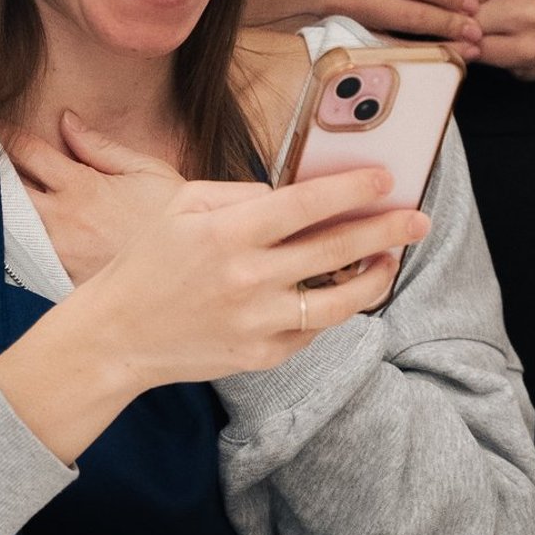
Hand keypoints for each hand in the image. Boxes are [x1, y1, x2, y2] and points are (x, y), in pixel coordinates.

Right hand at [0, 168, 428, 460]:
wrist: (116, 335)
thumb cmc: (149, 261)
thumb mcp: (182, 207)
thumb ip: (239, 193)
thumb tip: (295, 192)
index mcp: (226, 233)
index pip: (306, 204)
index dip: (352, 190)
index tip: (385, 179)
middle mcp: (247, 278)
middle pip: (336, 249)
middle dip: (386, 230)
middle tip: (418, 217)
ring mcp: (258, 322)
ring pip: (340, 300)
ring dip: (375, 277)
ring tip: (392, 259)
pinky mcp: (262, 355)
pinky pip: (314, 328)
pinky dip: (333, 308)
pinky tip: (343, 289)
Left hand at [4, 112, 183, 285]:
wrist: (186, 274)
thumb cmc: (171, 219)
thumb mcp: (146, 170)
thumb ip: (100, 147)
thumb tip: (66, 121)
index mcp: (81, 186)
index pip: (27, 152)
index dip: (6, 135)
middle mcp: (61, 219)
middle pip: (4, 189)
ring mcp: (56, 253)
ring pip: (8, 225)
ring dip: (0, 207)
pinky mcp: (59, 281)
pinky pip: (24, 258)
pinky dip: (17, 242)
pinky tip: (19, 234)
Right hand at [248, 0, 482, 54]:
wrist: (273, 17)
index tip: (472, 2)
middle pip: (410, 5)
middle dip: (448, 20)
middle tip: (476, 31)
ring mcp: (339, 23)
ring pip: (397, 35)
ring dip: (435, 43)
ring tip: (463, 51)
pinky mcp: (334, 50)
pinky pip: (378, 57)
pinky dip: (409, 61)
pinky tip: (429, 66)